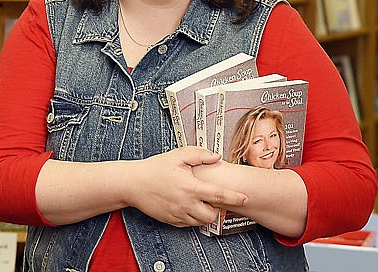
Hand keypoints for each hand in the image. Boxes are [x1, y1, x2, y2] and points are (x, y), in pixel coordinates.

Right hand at [125, 147, 247, 226]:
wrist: (133, 183)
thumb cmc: (154, 169)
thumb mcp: (177, 155)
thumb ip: (199, 154)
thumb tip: (216, 156)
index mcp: (191, 187)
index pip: (219, 195)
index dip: (235, 198)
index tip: (244, 198)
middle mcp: (186, 203)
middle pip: (213, 215)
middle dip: (216, 208)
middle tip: (210, 197)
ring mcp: (179, 214)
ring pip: (201, 222)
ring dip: (204, 213)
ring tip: (197, 200)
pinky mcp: (172, 220)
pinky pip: (188, 224)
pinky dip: (192, 216)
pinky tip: (187, 204)